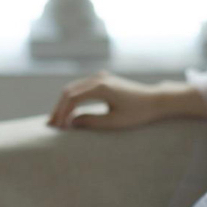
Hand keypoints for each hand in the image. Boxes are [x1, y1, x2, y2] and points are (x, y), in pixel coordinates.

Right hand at [47, 71, 163, 129]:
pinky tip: (69, 113)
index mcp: (101, 87)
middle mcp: (99, 78)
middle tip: (52, 126)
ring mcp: (101, 77)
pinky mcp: (104, 80)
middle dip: (59, 109)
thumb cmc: (138, 113)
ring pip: (74, 89)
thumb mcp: (114, 122)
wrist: (155, 100)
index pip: (72, 98)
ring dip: (64, 104)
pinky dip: (73, 100)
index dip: (62, 113)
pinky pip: (82, 88)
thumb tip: (70, 122)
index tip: (58, 128)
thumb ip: (91, 121)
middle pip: (69, 91)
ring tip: (58, 122)